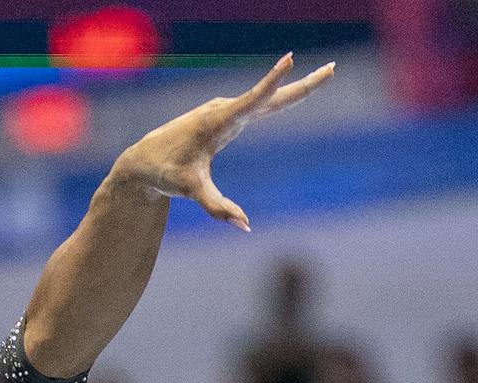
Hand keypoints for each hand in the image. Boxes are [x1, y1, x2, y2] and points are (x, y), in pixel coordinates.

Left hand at [112, 54, 333, 230]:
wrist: (144, 159)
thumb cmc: (167, 173)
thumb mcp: (191, 192)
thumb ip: (218, 209)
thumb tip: (245, 226)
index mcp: (219, 121)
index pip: (253, 100)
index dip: (272, 82)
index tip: (289, 61)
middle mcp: (225, 110)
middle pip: (272, 95)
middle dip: (303, 82)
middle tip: (333, 67)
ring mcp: (227, 111)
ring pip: (269, 98)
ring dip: (298, 85)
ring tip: (327, 73)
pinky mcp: (227, 116)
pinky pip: (261, 104)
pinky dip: (281, 95)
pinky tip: (294, 90)